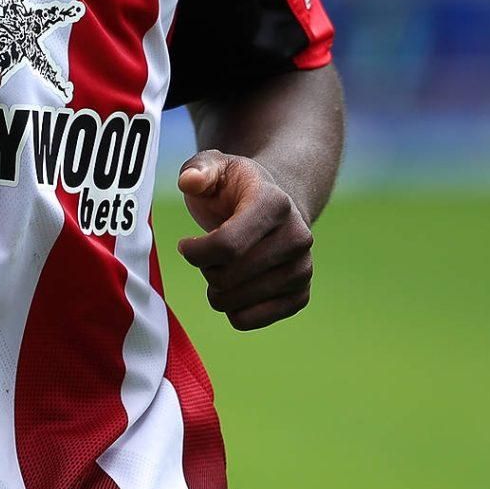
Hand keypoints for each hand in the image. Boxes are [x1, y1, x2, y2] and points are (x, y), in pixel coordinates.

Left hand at [174, 151, 313, 330]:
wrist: (276, 208)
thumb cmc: (235, 189)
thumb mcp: (215, 167)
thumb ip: (198, 169)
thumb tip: (190, 181)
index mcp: (275, 203)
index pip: (227, 245)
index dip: (196, 251)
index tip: (186, 244)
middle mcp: (298, 237)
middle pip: (226, 277)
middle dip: (205, 268)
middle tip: (209, 254)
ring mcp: (303, 269)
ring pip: (233, 303)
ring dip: (216, 289)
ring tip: (224, 266)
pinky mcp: (300, 296)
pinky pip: (246, 321)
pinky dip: (231, 308)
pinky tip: (236, 286)